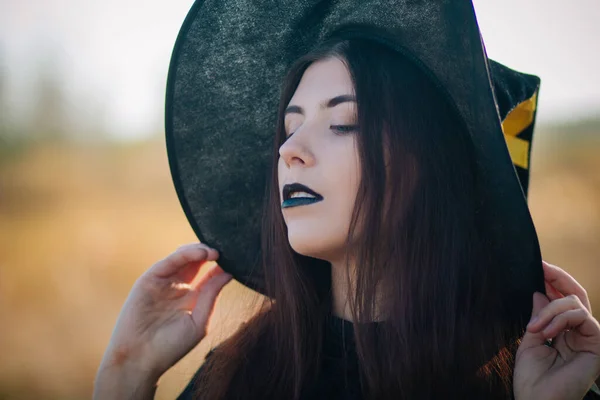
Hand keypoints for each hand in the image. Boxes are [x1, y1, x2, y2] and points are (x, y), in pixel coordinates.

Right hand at [97, 243, 232, 381]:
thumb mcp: (198, 322)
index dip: (222, 266)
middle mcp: (178, 287)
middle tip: (227, 251)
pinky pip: (169, 261)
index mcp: (192, 298)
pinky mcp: (150, 279)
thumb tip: (228, 274)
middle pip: (197, 262)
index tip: (237, 259)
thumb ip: (210, 297)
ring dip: (200, 250)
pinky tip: (201, 254)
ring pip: (184, 257)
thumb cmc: (170, 347)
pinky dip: (185, 254)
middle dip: (211, 253)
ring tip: (214, 252)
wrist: (139, 359)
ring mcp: (164, 282)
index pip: (210, 275)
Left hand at [514, 261, 599, 399]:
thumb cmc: (532, 379)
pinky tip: (546, 331)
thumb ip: (537, 318)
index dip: (552, 281)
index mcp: (562, 332)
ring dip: (550, 311)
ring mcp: (589, 338)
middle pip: (575, 294)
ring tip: (535, 328)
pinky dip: (560, 319)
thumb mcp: (530, 341)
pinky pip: (581, 316)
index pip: (562, 300)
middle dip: (558, 277)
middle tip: (542, 267)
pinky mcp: (597, 344)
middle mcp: (578, 333)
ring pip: (574, 303)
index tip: (537, 265)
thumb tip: (539, 293)